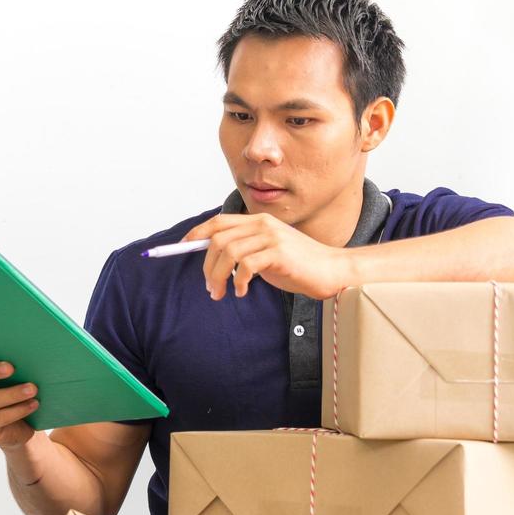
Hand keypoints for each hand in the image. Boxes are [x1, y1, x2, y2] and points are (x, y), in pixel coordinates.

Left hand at [181, 212, 350, 300]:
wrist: (331, 271)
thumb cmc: (298, 265)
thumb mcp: (266, 253)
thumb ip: (244, 250)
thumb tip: (211, 259)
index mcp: (259, 221)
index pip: (219, 221)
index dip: (197, 233)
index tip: (181, 248)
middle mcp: (263, 224)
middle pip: (219, 239)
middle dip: (207, 265)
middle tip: (209, 287)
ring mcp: (272, 237)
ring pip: (229, 252)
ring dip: (219, 276)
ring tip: (221, 293)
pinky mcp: (279, 253)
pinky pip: (246, 265)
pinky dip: (238, 281)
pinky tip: (242, 291)